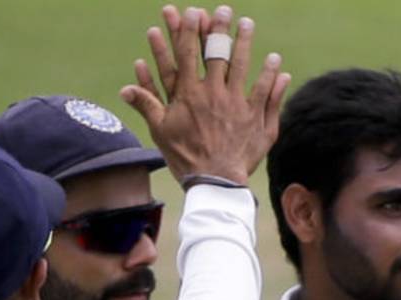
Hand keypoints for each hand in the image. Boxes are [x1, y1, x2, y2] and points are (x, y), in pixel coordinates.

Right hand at [121, 5, 291, 184]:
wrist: (214, 181)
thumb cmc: (185, 157)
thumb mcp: (160, 131)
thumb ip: (146, 105)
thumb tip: (124, 89)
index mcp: (189, 94)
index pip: (188, 55)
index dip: (189, 31)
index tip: (192, 11)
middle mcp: (213, 94)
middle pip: (217, 53)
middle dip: (219, 29)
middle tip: (224, 10)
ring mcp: (237, 105)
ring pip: (243, 66)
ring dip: (245, 42)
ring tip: (247, 24)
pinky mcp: (256, 118)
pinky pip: (266, 93)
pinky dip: (271, 76)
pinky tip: (275, 60)